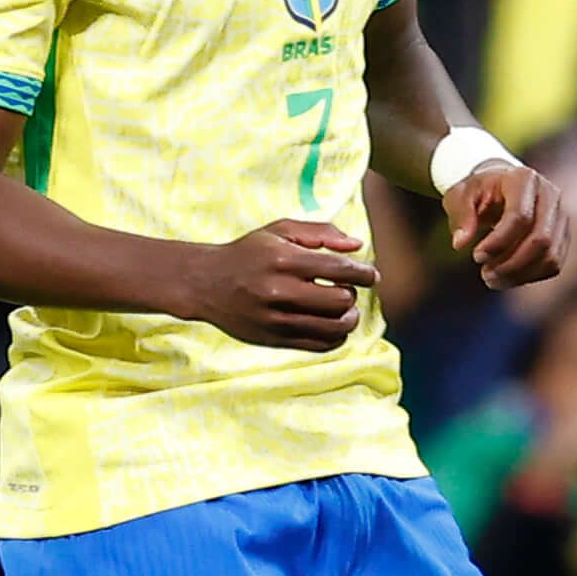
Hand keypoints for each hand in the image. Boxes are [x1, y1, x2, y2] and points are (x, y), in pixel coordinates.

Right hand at [175, 218, 378, 351]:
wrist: (205, 283)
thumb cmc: (248, 253)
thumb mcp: (279, 230)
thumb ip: (320, 232)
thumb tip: (357, 246)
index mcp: (284, 259)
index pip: (339, 269)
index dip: (363, 273)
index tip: (371, 275)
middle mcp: (281, 291)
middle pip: (341, 300)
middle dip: (352, 294)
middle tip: (348, 289)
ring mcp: (277, 319)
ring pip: (334, 327)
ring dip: (349, 318)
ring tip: (344, 309)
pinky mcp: (275, 339)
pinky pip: (320, 345)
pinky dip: (336, 337)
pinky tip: (332, 325)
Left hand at [447, 158, 566, 288]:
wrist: (499, 190)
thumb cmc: (478, 193)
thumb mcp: (459, 196)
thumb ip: (460, 215)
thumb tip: (460, 243)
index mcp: (524, 179)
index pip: (520, 217)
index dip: (498, 242)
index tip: (476, 256)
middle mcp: (550, 195)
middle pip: (540, 240)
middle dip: (511, 263)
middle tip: (485, 274)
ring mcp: (560, 216)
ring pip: (549, 256)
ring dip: (519, 274)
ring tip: (491, 278)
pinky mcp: (562, 236)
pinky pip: (553, 265)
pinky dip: (529, 277)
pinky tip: (506, 277)